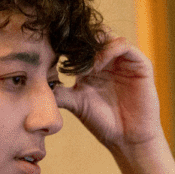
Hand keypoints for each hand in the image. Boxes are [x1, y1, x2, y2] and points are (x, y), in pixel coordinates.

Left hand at [53, 33, 163, 152]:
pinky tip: (96, 66)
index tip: (49, 48)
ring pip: (107, 35)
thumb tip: (34, 82)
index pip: (79, 43)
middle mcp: (110, 59)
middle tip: (63, 50)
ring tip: (81, 65)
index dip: (66, 43)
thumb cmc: (103, 123)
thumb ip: (58, 91)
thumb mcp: (75, 103)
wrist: (128, 139)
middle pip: (93, 34)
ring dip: (92, 46)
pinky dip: (108, 50)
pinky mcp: (140, 64)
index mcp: (93, 65)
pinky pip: (123, 45)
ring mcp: (125, 60)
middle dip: (78, 40)